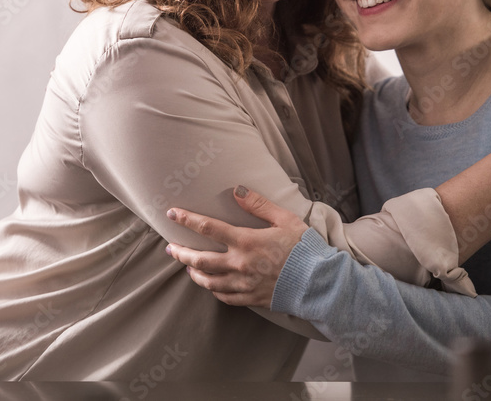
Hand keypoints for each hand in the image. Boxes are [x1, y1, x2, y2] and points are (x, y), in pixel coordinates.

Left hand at [165, 186, 307, 308]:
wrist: (319, 283)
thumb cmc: (304, 248)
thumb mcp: (284, 218)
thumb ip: (258, 204)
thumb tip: (237, 190)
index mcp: (245, 241)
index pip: (207, 227)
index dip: (187, 219)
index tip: (172, 213)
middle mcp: (239, 264)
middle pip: (200, 260)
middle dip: (181, 253)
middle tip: (170, 248)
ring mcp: (243, 284)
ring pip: (208, 281)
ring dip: (194, 273)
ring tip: (187, 267)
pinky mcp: (251, 298)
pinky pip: (224, 297)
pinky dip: (213, 290)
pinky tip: (210, 285)